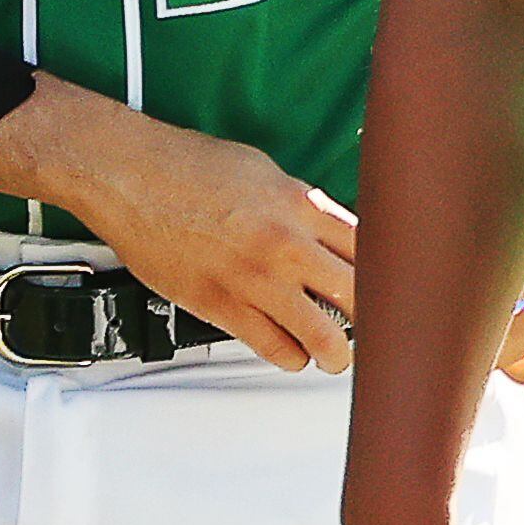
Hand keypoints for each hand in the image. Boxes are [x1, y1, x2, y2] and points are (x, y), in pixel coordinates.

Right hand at [0, 77, 358, 371]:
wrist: (128, 174)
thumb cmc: (190, 167)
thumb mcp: (267, 173)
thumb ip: (303, 208)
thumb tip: (330, 234)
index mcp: (304, 205)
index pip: (375, 249)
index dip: (391, 273)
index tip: (395, 287)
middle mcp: (287, 245)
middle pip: (361, 296)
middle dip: (374, 318)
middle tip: (374, 328)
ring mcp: (254, 279)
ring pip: (323, 337)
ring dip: (337, 353)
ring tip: (338, 355)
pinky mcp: (219, 306)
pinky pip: (273, 348)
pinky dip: (290, 357)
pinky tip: (292, 351)